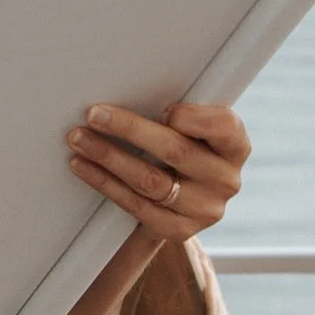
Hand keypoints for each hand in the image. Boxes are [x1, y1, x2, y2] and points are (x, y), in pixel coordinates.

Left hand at [65, 98, 249, 245]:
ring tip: (79, 139)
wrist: (184, 204)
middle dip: (129, 129)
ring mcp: (205, 210)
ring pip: (150, 180)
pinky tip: (84, 166)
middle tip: (94, 115)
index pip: (223, 125)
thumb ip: (182, 114)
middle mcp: (226, 180)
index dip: (191, 117)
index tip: (160, 108)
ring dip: (109, 157)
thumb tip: (130, 84)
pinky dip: (105, 183)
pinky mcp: (178, 229)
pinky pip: (135, 205)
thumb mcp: (195, 129)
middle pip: (175, 150)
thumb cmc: (186, 150)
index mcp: (235, 146)